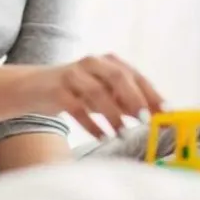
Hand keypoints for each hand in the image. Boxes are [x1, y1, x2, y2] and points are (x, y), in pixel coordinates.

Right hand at [35, 54, 164, 138]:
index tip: (166, 111)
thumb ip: (124, 102)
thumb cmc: (75, 92)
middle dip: (134, 98)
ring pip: (97, 91)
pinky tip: (101, 136)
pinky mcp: (57, 89)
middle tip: (145, 119)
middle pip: (117, 77)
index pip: (135, 75)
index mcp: (107, 62)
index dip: (151, 93)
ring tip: (123, 133)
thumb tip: (153, 116)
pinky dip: (91, 123)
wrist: (33, 87)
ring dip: (113, 114)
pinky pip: (76, 107)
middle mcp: (92, 63)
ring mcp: (73, 74)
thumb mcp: (102, 94)